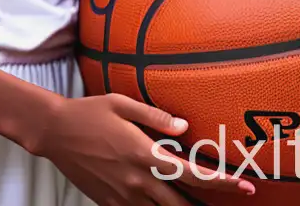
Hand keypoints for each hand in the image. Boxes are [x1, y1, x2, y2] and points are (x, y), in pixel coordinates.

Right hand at [31, 93, 255, 204]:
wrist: (55, 133)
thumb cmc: (90, 112)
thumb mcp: (122, 104)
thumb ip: (155, 116)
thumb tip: (185, 126)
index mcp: (143, 153)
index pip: (192, 174)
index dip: (221, 183)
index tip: (244, 186)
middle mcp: (137, 181)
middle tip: (230, 200)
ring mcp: (123, 197)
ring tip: (198, 204)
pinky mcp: (110, 205)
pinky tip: (161, 201)